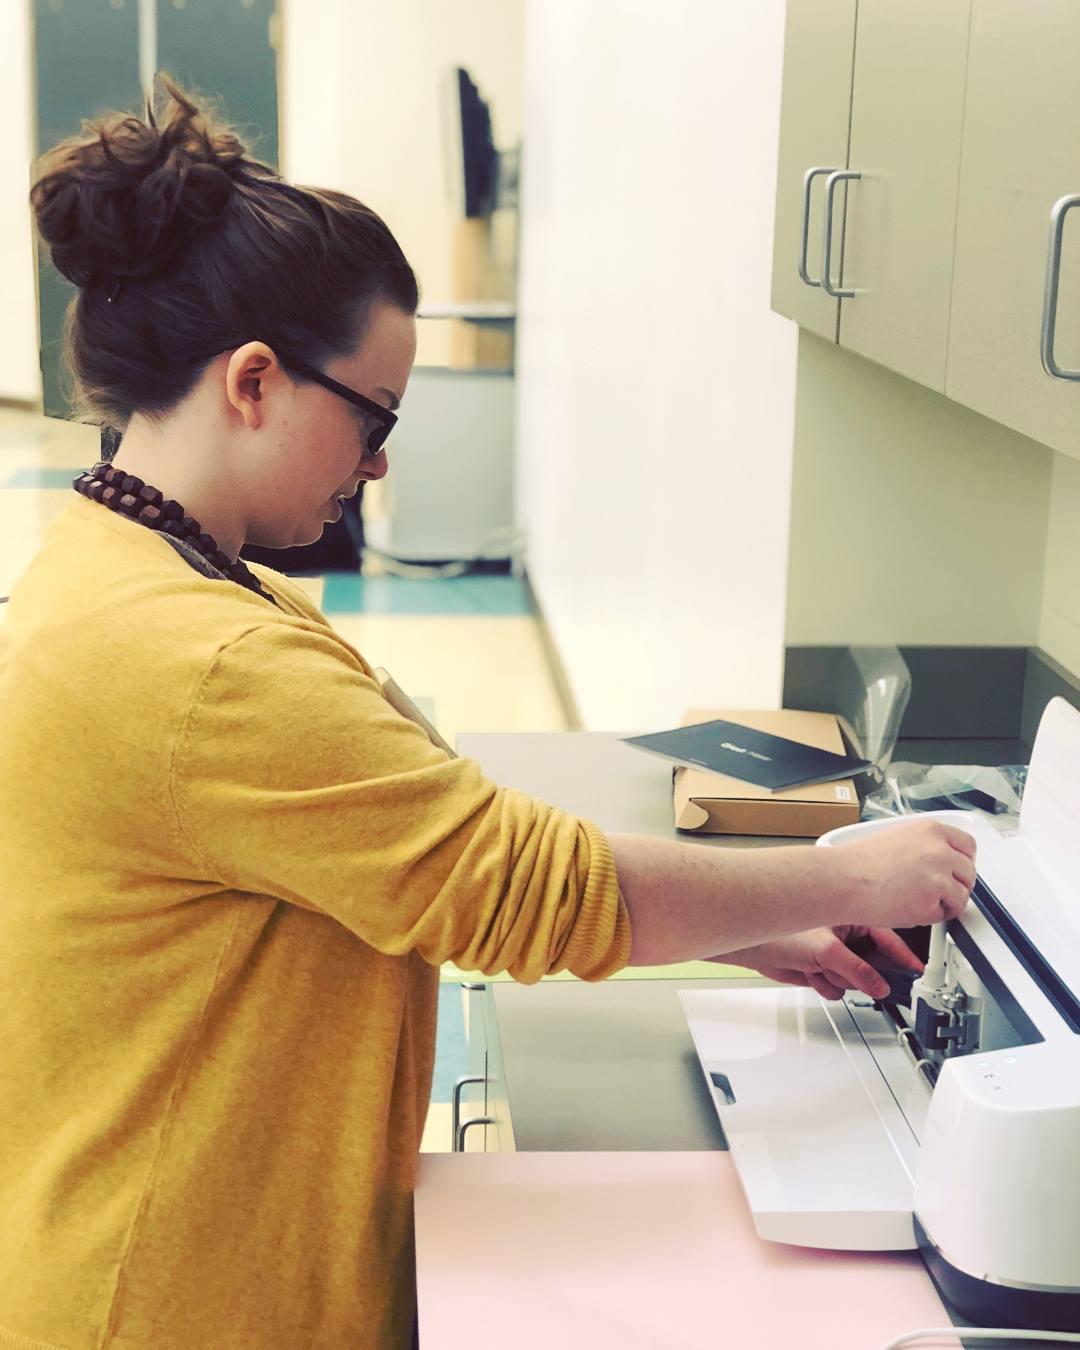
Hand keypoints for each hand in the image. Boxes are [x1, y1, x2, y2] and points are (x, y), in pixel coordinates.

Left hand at [718, 926, 924, 1000]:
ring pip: (854, 977)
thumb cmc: (780, 931)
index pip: (886, 935)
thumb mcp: (827, 951)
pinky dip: (826, 984)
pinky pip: (837, 985)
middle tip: (862, 979)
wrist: (751, 947)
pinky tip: (811, 975)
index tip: (916, 969)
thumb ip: (858, 971)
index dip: (902, 954)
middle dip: (862, 973)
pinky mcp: (821, 966)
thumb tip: (880, 985)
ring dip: (839, 979)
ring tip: (821, 970)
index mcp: (850, 914)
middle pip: (872, 961)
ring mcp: (833, 950)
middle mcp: (844, 932)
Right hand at [835, 819, 976, 928]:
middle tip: (938, 893)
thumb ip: (924, 846)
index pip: (968, 845)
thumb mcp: (896, 838)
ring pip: (961, 896)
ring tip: (917, 901)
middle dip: (957, 885)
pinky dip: (930, 916)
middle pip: (969, 872)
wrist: (843, 879)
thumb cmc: (857, 863)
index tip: (956, 871)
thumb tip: (938, 861)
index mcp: (930, 829)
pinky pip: (945, 914)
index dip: (963, 862)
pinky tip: (909, 908)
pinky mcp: (934, 900)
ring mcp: (939, 875)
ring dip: (945, 903)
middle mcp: (939, 849)